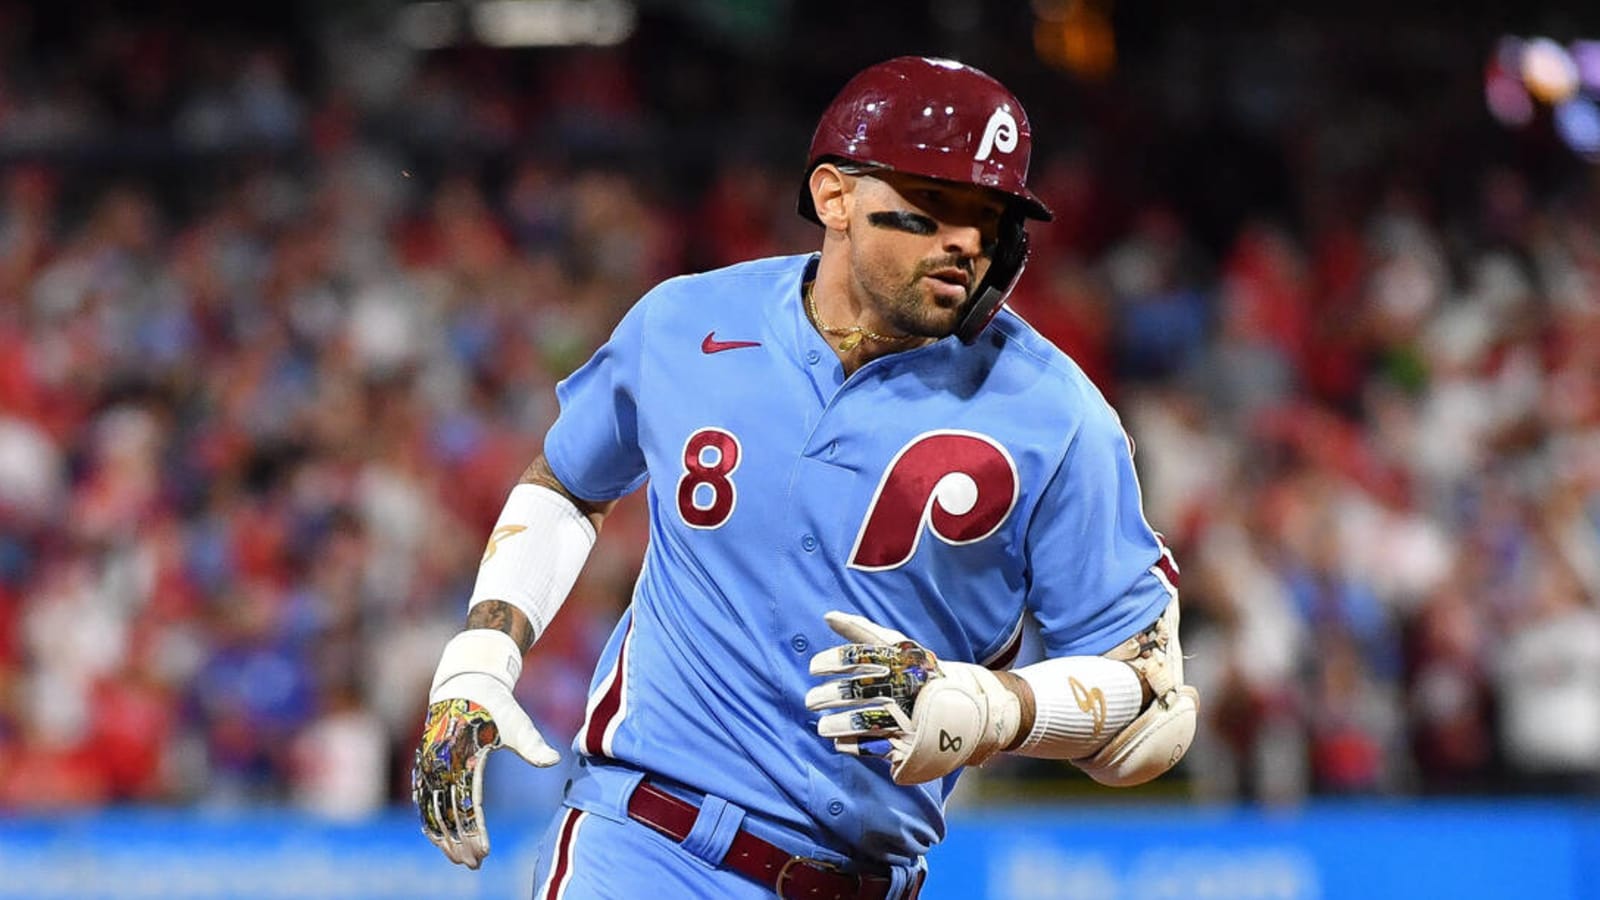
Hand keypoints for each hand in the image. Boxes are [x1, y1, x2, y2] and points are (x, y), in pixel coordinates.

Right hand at [412, 630, 558, 868]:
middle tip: (473, 865)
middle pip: (446, 814)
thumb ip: (532, 744)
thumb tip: (553, 760)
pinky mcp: (423, 765)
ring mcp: (428, 765)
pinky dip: (429, 822)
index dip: (474, 832)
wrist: (464, 683)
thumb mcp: (516, 721)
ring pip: (430, 811)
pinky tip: (438, 839)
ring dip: (442, 838)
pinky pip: (421, 800)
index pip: (466, 805)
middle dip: (459, 843)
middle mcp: (440, 764)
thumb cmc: (495, 705)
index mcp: (462, 757)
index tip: (485, 853)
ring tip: (458, 859)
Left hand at [805, 611, 1020, 784]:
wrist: (967, 704)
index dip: (833, 661)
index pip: (861, 656)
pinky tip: (839, 742)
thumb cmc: (919, 671)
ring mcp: (909, 715)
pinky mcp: (911, 742)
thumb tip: (828, 616)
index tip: (814, 667)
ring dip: (838, 724)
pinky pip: (877, 746)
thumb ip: (862, 631)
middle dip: (829, 696)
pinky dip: (854, 744)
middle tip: (810, 700)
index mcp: (900, 660)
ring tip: (821, 726)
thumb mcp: (897, 646)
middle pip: (859, 690)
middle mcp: (904, 686)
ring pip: (866, 720)